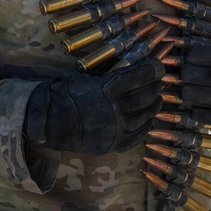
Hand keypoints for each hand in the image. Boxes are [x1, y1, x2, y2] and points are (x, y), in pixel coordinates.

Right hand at [25, 59, 164, 154]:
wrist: (50, 123)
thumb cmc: (65, 96)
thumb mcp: (88, 79)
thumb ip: (110, 79)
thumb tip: (130, 75)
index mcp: (110, 89)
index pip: (141, 76)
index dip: (154, 70)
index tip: (159, 67)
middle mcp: (117, 108)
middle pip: (147, 96)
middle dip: (156, 87)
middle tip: (158, 83)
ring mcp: (118, 128)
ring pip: (146, 115)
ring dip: (154, 106)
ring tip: (157, 100)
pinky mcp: (115, 143)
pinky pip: (138, 135)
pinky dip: (147, 125)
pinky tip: (149, 120)